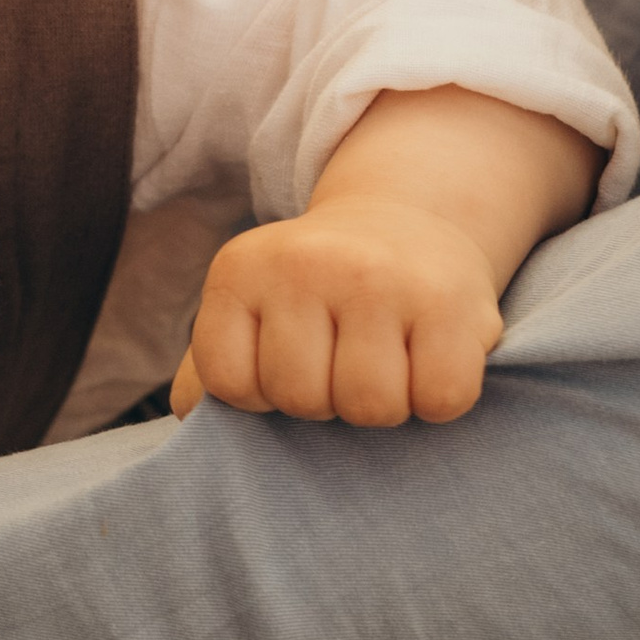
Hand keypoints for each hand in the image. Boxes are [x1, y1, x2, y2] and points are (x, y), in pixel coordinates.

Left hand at [171, 200, 507, 426]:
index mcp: (241, 270)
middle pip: (303, 399)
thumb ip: (209, 364)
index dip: (261, 396)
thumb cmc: (319, 291)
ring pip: (371, 406)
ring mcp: (380, 278)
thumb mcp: (250, 308)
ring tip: (386, 365)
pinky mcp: (449, 301)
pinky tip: (429, 363)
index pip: (230, 383)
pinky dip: (439, 399)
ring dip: (383, 405)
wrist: (408, 222)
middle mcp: (306, 264)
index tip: (287, 367)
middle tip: (344, 365)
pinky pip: (441, 399)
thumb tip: (190, 417)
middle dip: (326, 402)